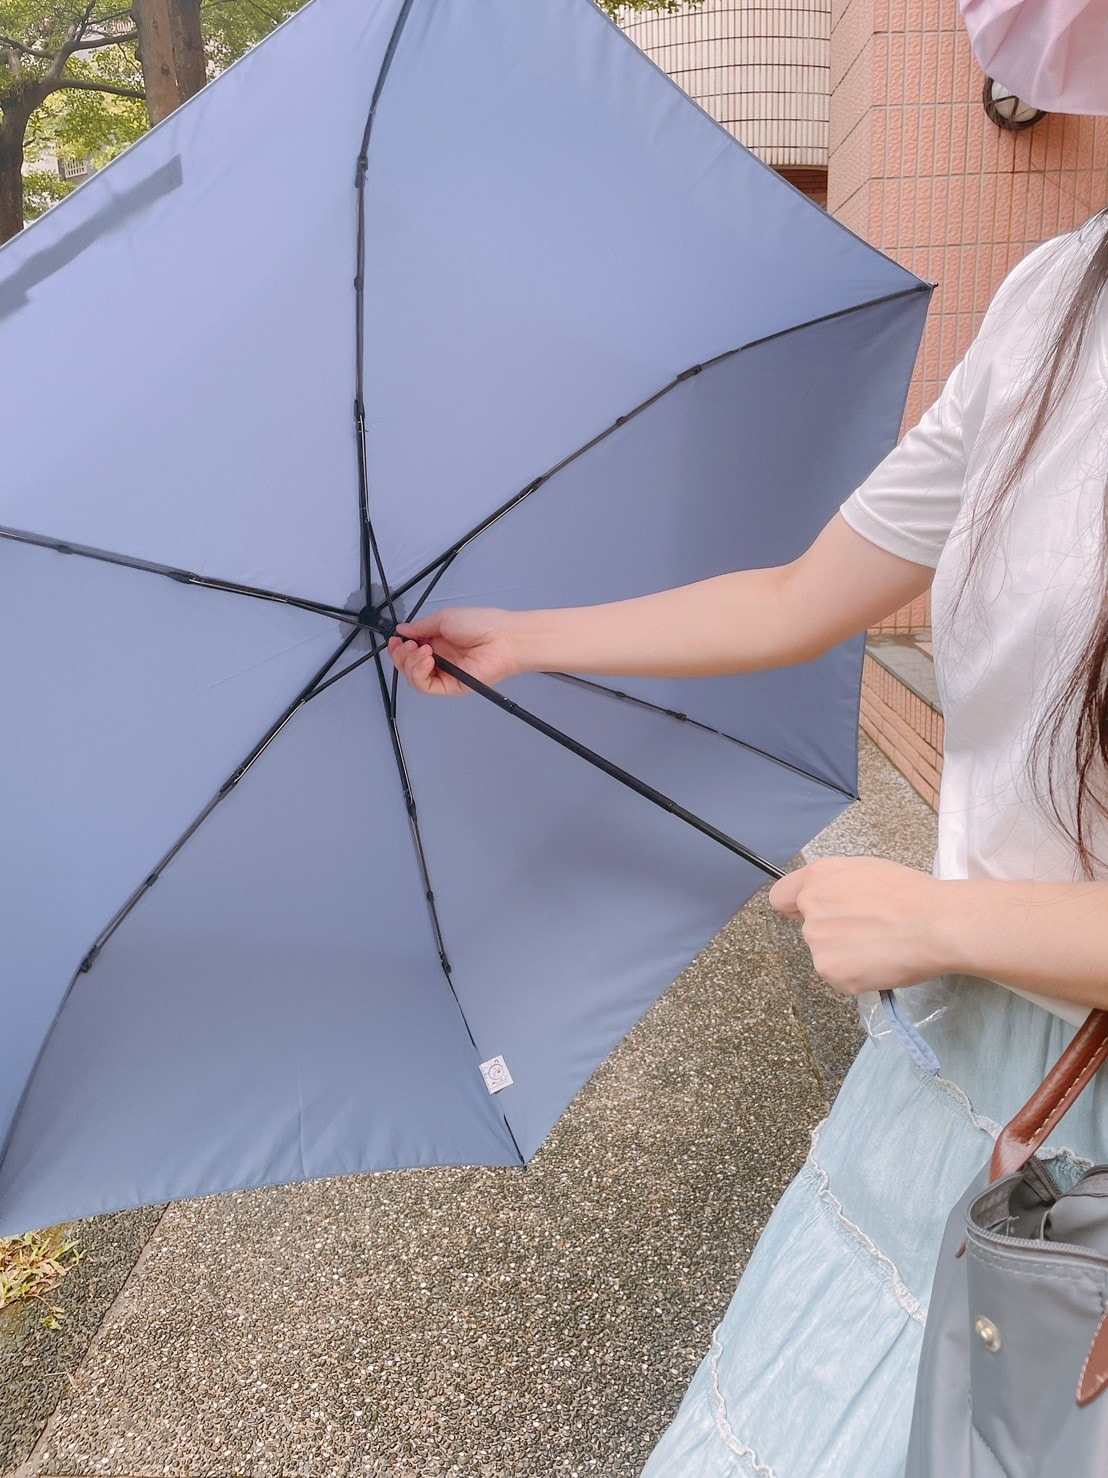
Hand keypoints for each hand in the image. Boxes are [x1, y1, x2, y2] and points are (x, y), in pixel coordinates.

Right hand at [387, 607, 520, 696]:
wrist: (502, 638)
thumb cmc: (481, 624)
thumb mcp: (443, 618)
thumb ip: (420, 627)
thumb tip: (402, 630)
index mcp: (437, 640)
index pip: (410, 649)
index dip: (399, 647)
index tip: (395, 640)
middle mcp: (440, 658)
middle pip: (408, 665)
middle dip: (400, 656)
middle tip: (406, 646)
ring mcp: (445, 673)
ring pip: (414, 678)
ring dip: (410, 663)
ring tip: (422, 650)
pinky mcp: (450, 686)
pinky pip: (426, 686)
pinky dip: (420, 673)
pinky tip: (427, 660)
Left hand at [768, 855, 945, 994]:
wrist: (936, 924)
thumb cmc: (911, 893)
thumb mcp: (866, 869)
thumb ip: (834, 882)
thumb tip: (823, 898)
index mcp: (817, 881)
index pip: (781, 898)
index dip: (798, 906)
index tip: (816, 912)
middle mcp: (811, 911)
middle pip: (811, 929)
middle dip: (834, 931)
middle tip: (870, 929)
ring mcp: (819, 946)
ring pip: (826, 955)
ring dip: (847, 955)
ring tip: (881, 945)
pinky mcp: (834, 974)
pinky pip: (841, 977)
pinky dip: (858, 975)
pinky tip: (882, 962)